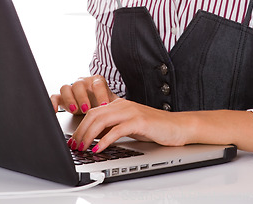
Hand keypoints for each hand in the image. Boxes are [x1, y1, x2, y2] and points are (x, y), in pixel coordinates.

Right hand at [51, 75, 117, 114]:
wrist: (96, 106)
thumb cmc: (104, 105)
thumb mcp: (111, 105)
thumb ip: (115, 107)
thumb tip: (123, 115)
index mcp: (96, 82)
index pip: (97, 83)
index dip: (100, 94)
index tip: (104, 106)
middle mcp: (83, 83)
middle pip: (79, 84)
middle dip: (83, 97)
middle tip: (87, 108)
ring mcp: (71, 89)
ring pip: (66, 87)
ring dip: (70, 99)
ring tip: (76, 110)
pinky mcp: (62, 98)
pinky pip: (54, 96)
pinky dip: (53, 102)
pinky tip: (56, 111)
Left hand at [69, 99, 189, 152]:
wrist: (178, 126)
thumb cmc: (155, 127)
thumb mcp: (130, 126)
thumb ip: (114, 127)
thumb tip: (94, 137)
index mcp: (120, 104)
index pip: (93, 112)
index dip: (81, 126)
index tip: (74, 140)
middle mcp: (124, 105)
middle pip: (94, 114)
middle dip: (81, 131)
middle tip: (74, 146)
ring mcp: (131, 111)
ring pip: (102, 120)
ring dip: (89, 135)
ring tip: (83, 148)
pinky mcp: (139, 121)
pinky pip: (116, 130)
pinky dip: (104, 140)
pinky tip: (99, 148)